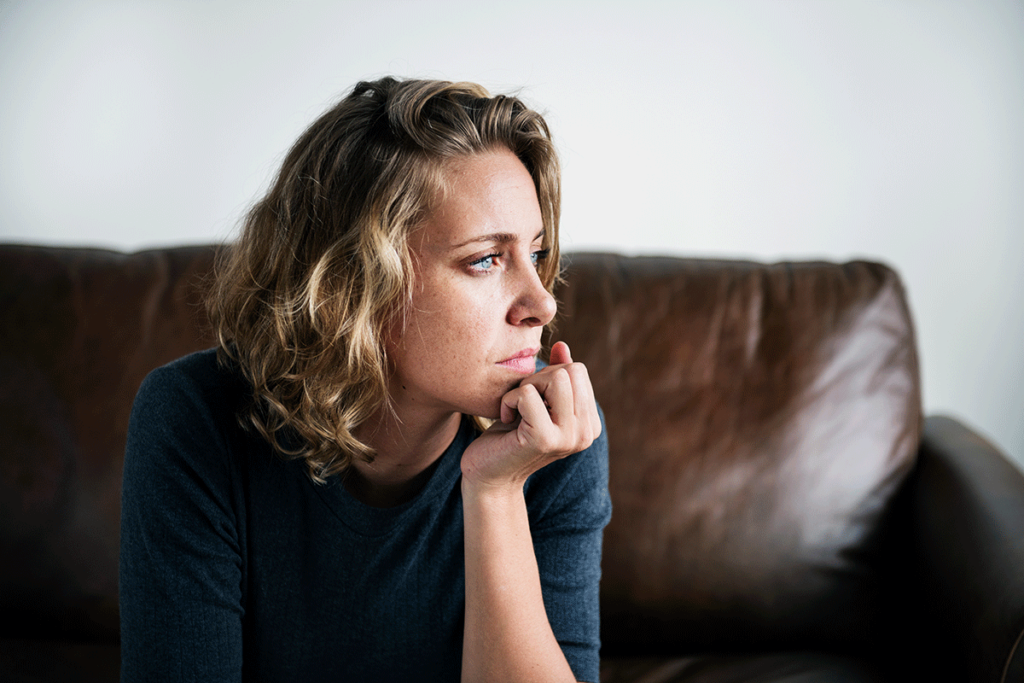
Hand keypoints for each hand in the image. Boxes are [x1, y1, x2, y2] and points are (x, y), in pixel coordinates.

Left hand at [461, 341, 600, 491]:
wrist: (489, 475)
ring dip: (526, 387)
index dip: (548, 376)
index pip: (578, 370)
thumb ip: (555, 375)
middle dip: (538, 378)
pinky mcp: (544, 440)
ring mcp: (568, 438)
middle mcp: (586, 433)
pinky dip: (509, 400)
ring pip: (556, 378)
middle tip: (522, 404)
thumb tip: (562, 346)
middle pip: (570, 370)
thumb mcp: (537, 401)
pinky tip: (506, 419)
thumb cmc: (510, 435)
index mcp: (590, 424)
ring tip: (517, 409)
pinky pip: (527, 394)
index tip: (533, 401)